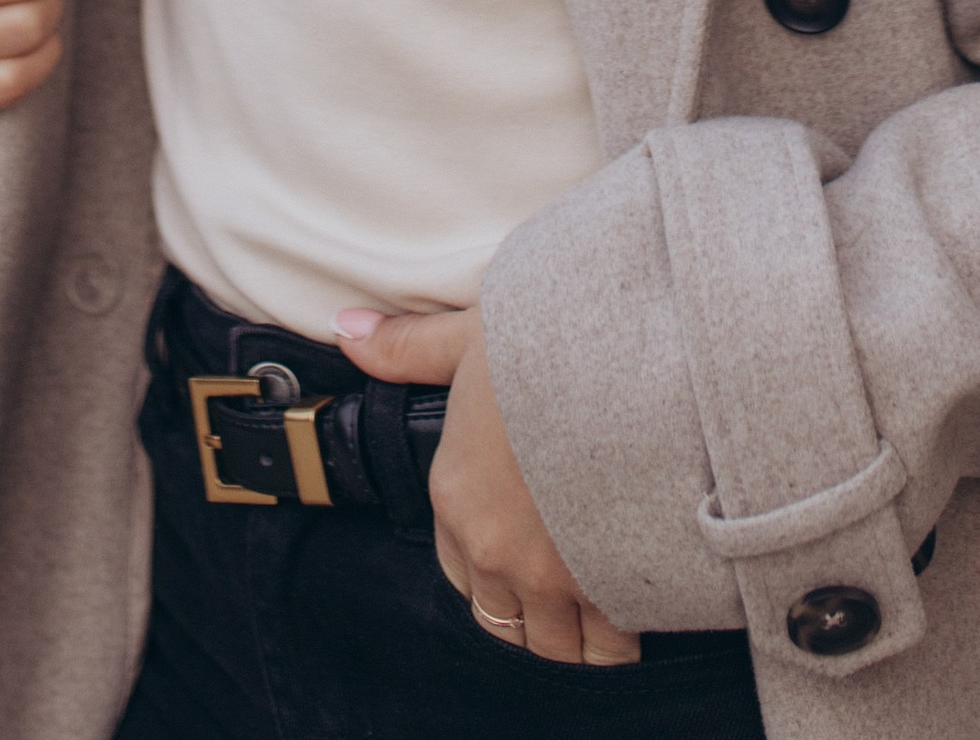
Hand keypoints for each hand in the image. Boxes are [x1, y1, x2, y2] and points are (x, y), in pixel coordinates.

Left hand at [336, 302, 636, 668]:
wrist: (622, 368)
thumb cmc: (546, 350)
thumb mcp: (468, 336)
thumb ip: (407, 348)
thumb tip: (345, 330)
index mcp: (455, 498)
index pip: (456, 572)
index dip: (486, 567)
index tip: (517, 548)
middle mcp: (494, 552)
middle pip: (505, 624)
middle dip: (529, 615)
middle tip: (562, 582)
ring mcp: (551, 580)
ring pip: (555, 648)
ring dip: (573, 635)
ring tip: (599, 601)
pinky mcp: (609, 592)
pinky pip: (609, 647)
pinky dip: (618, 635)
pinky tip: (634, 605)